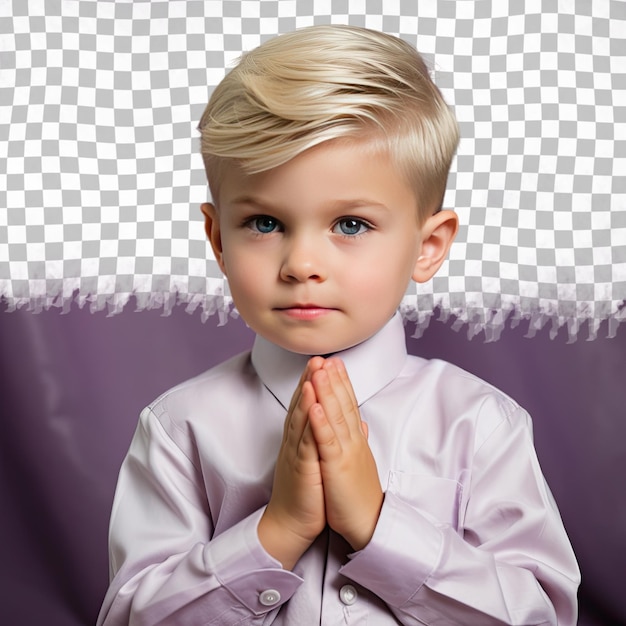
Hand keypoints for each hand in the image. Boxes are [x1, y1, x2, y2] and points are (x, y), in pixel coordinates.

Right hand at [258, 357, 325, 568]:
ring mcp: (297, 452)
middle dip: (311, 380)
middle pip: (303, 405)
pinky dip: (308, 420)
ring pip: (302, 417)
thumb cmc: (307, 493)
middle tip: (318, 356)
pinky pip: (305, 440)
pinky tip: (312, 403)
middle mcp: (296, 441)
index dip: (315, 384)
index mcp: (303, 440)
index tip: (325, 363)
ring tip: (314, 370)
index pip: (309, 406)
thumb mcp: (318, 461)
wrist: (292, 523)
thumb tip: (348, 426)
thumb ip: (325, 440)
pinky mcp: (301, 466)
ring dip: (308, 391)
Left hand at [308, 358, 382, 550]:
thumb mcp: (361, 463)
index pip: (349, 405)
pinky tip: (315, 405)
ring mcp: (346, 452)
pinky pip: (328, 441)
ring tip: (319, 370)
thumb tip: (362, 423)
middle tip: (328, 357)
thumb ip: (359, 440)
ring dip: (326, 392)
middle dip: (334, 379)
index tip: (336, 364)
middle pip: (343, 404)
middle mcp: (353, 441)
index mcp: (356, 440)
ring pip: (335, 416)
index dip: (342, 383)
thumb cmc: (360, 495)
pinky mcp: (338, 467)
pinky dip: (321, 422)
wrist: (368, 523)